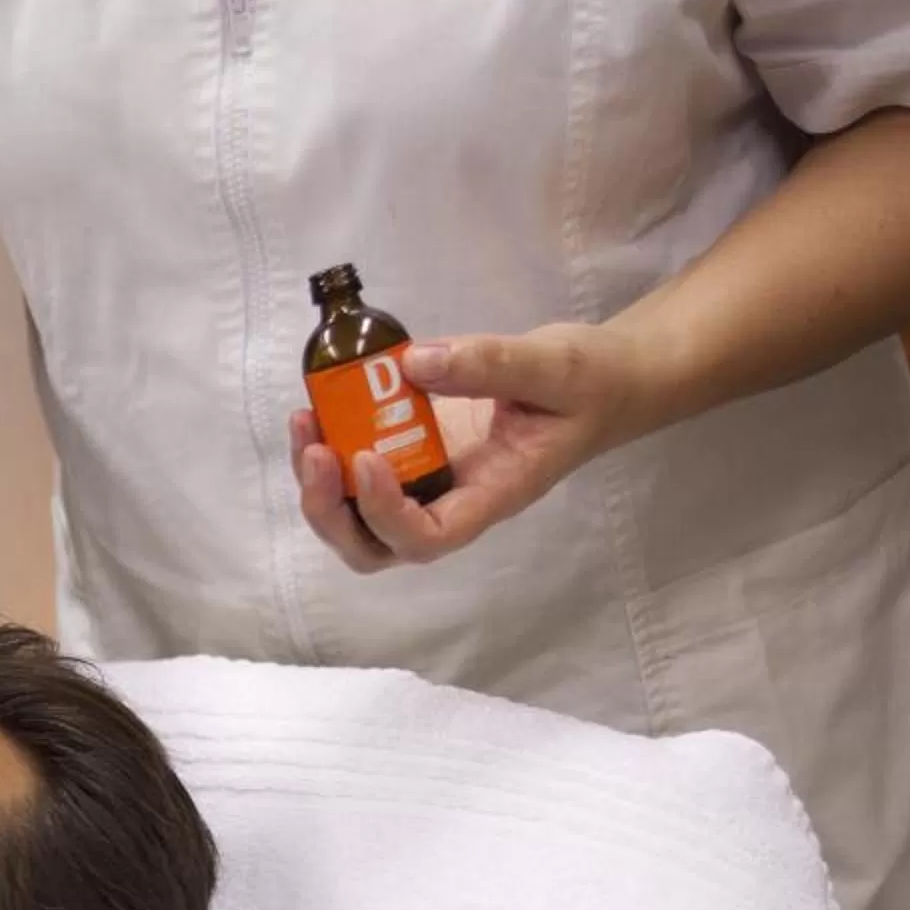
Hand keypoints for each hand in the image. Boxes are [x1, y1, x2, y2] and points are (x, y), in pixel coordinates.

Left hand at [290, 322, 672, 572]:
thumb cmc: (592, 383)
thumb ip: (489, 364)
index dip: (387, 513)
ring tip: (306, 423)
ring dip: (319, 485)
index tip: (365, 457)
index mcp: (494, 495)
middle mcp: (454, 502)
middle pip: (376, 546)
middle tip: (317, 450)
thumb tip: (413, 362)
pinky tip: (318, 409)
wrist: (603, 382)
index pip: (431, 537)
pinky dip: (329, 453)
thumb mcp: (555, 364)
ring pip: (356, 521)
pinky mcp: (414, 458)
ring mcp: (429, 484)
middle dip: (333, 511)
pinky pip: (357, 477)